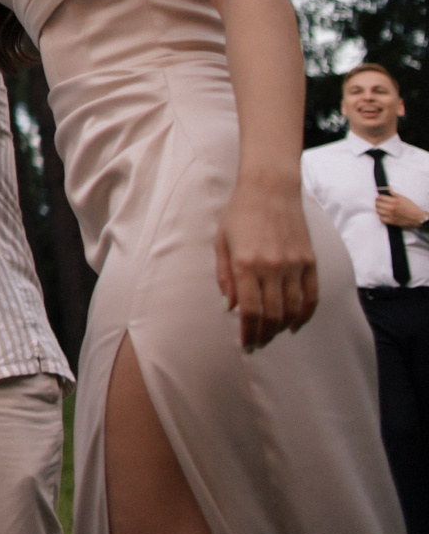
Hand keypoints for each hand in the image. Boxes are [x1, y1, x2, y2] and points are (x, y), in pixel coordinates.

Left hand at [215, 179, 317, 349]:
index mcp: (246, 264)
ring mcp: (294, 265)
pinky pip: (311, 296)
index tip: (246, 344)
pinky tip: (295, 325)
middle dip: (264, 335)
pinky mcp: (310, 261)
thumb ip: (224, 276)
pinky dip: (304, 315)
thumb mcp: (221, 242)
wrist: (270, 188)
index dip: (248, 332)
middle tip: (258, 345)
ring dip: (282, 328)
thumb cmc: (239, 213)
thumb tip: (230, 307)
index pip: (249, 310)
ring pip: (292, 309)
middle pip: (272, 315)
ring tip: (272, 336)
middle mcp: (271, 267)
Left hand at [378, 192, 426, 229]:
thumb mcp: (403, 198)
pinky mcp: (392, 221)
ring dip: (378, 209)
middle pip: (378, 204)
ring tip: (380, 208)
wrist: (417, 217)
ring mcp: (391, 215)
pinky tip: (383, 215)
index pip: (380, 197)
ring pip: (378, 211)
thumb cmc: (411, 207)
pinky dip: (381, 217)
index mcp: (394, 201)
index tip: (378, 198)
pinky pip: (381, 219)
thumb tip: (388, 189)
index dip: (378, 197)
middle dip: (377, 203)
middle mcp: (391, 208)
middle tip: (378, 203)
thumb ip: (394, 194)